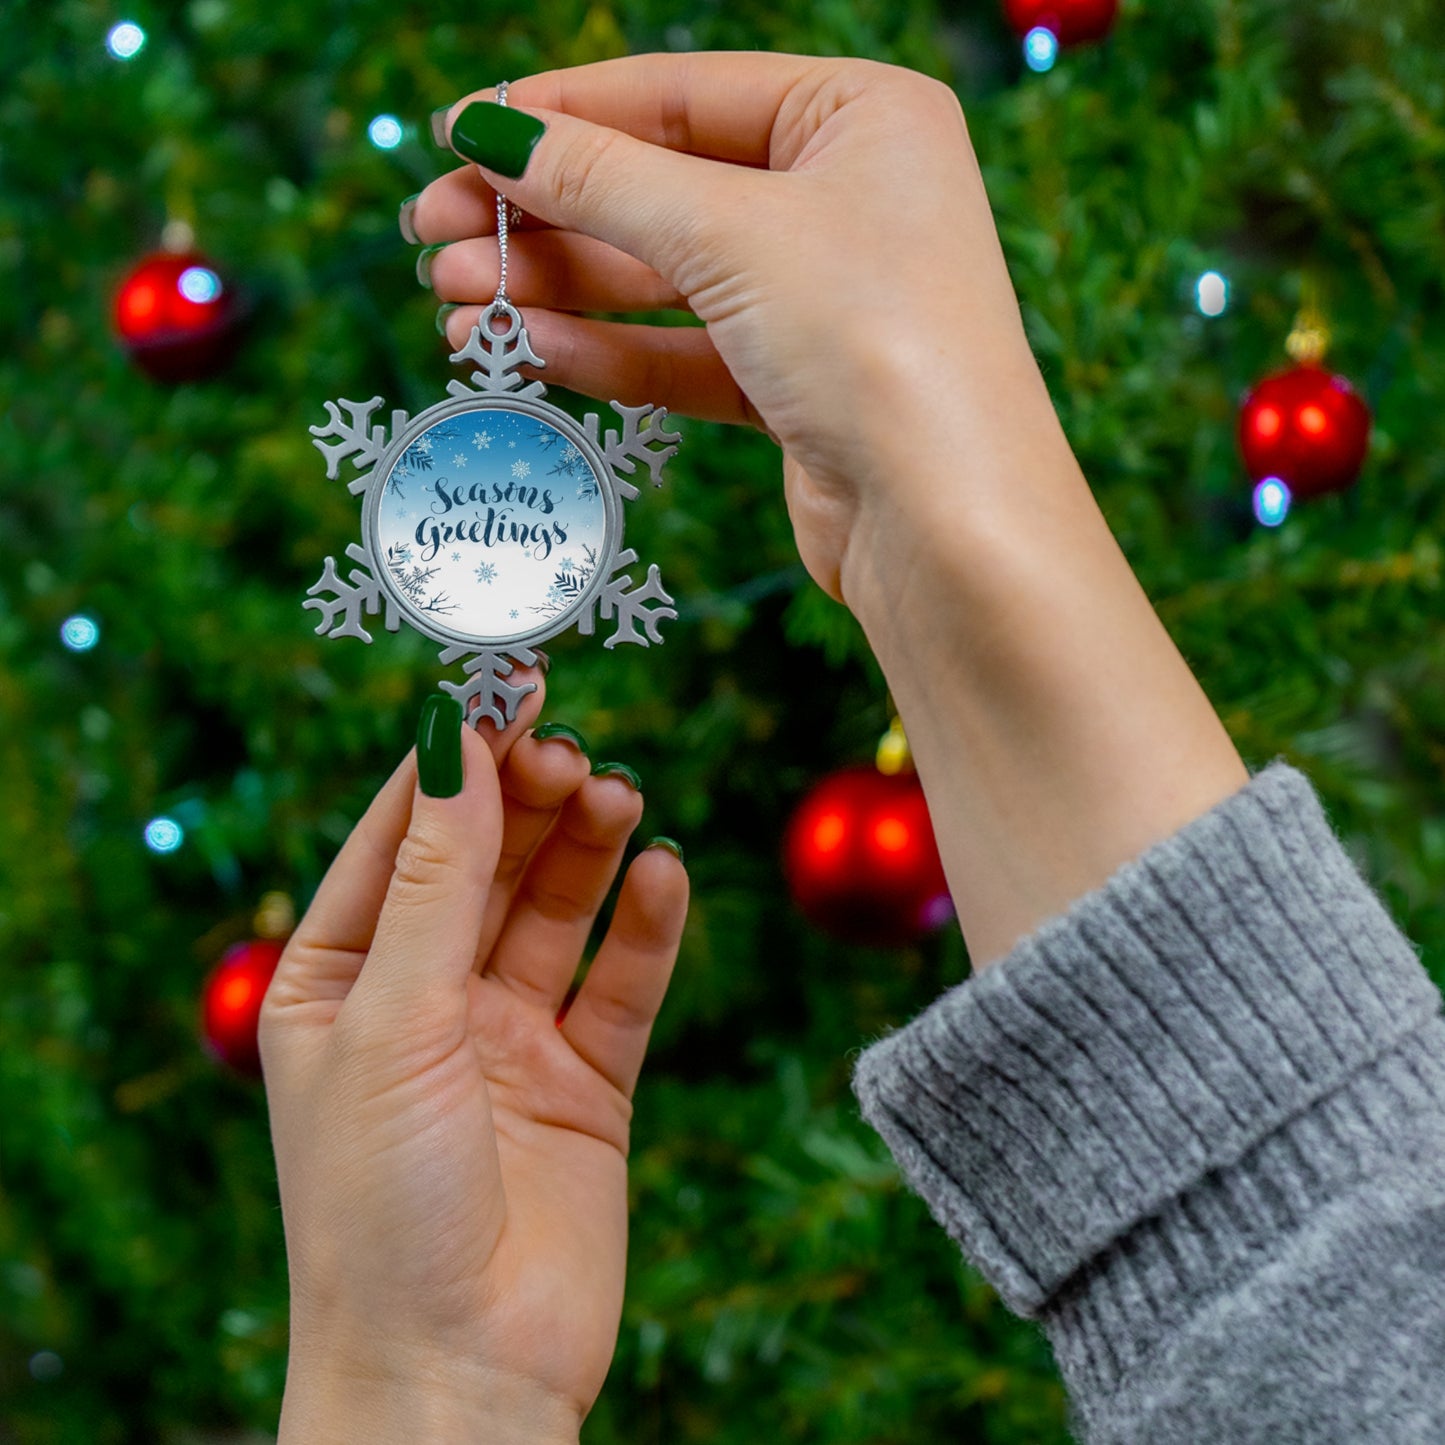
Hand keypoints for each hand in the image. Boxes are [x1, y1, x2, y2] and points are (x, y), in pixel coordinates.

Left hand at [259, 678, 687, 1440]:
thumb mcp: (394, 1019)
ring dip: (589, 848)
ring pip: (557, 910)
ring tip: (619, 797)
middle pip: (487, 861)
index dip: (453, 757)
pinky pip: (622, 983)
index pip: (400, 836)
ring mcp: (508, 1039)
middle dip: (527, 799)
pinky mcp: (586, 1082)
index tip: (504, 683)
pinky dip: (646, 928)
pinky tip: (664, 876)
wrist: (458, 1375)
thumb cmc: (380, 1205)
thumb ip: (438, 878)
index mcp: (340, 978)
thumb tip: (455, 737)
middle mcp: (424, 999)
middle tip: (572, 750)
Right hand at [411, 53, 1056, 603]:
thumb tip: (490, 131)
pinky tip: (527, 350)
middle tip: (432, 235)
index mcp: (860, 116)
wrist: (948, 526)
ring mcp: (822, 298)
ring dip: (557, 289)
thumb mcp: (728, 233)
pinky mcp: (798, 388)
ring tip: (454, 302)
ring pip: (663, 279)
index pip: (680, 94)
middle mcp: (846, 198)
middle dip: (543, 215)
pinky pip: (684, 353)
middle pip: (661, 188)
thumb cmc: (874, 342)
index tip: (456, 133)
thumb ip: (602, 179)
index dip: (561, 113)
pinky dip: (607, 351)